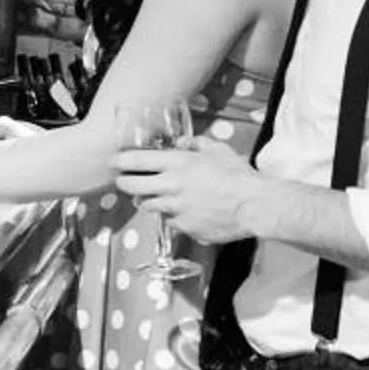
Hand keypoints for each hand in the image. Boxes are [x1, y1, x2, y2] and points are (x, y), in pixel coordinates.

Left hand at [112, 140, 262, 243]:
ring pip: (149, 206)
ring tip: (155, 197)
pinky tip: (184, 212)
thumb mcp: (218, 149)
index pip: (136, 161)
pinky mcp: (184, 227)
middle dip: (124, 184)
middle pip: (132, 187)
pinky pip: (171, 222)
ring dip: (148, 201)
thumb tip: (181, 142)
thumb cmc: (238, 175)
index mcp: (176, 164)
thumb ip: (195, 143)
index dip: (121, 162)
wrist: (253, 205)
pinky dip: (173, 217)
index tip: (114, 162)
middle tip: (123, 182)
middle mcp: (170, 187)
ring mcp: (175, 210)